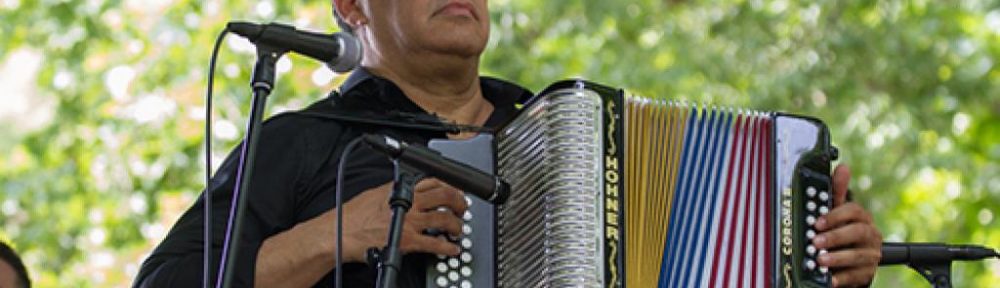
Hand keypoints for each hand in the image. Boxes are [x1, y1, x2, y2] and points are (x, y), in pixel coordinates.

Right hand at [339, 178, 467, 262]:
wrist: (340, 233)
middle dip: (459, 203)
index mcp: (401, 190)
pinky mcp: (408, 241)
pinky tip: (452, 249)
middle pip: (445, 196)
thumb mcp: (375, 194)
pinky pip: (435, 244)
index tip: (456, 192)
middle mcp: (409, 203)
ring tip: (458, 230)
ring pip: (445, 219)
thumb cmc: (352, 216)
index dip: (450, 186)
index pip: (433, 181)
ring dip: (456, 226)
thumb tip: (404, 191)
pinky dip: (447, 247)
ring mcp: (410, 222)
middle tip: (463, 210)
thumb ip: (394, 192)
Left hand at [813, 164, 881, 286]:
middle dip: (836, 236)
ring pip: (858, 255)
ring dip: (838, 257)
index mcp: (862, 218)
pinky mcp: (867, 273)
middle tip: (816, 241)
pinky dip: (842, 277)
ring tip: (820, 259)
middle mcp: (870, 235)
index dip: (835, 216)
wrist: (853, 261)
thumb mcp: (838, 212)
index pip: (854, 211)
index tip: (817, 222)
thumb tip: (843, 167)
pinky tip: (829, 278)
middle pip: (858, 233)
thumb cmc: (843, 232)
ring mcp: (871, 254)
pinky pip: (856, 276)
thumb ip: (837, 192)